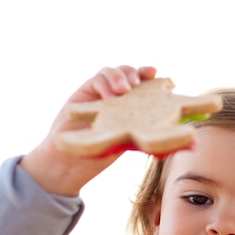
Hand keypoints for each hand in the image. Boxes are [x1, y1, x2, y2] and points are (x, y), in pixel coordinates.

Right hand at [20, 65, 156, 195]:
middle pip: (127, 73)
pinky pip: (96, 80)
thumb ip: (139, 139)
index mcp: (130, 107)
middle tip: (137, 83)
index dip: (148, 77)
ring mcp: (99, 93)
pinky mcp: (85, 94)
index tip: (155, 74)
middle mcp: (116, 97)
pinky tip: (109, 98)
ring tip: (124, 90)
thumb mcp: (125, 146)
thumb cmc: (99, 157)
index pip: (142, 86)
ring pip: (111, 72)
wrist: (70, 162)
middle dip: (134, 73)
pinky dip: (104, 84)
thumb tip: (164, 146)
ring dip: (119, 76)